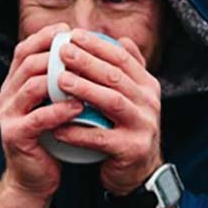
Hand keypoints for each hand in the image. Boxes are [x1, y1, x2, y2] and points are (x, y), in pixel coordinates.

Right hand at [0, 22, 85, 198]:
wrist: (34, 179)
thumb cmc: (49, 140)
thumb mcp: (51, 106)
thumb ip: (59, 82)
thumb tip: (84, 51)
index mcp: (13, 86)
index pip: (23, 51)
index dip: (43, 37)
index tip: (68, 31)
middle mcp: (5, 96)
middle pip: (27, 63)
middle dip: (55, 54)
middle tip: (81, 51)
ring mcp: (7, 116)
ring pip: (31, 86)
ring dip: (59, 79)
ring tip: (84, 77)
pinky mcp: (14, 136)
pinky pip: (38, 118)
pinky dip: (59, 111)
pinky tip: (79, 108)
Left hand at [51, 29, 163, 194]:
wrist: (137, 171)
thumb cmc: (125, 127)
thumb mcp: (132, 97)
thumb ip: (128, 70)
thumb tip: (120, 39)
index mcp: (148, 86)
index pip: (122, 58)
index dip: (98, 45)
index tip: (73, 35)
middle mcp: (150, 103)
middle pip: (115, 76)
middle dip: (88, 62)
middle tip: (62, 52)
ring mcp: (143, 126)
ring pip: (112, 102)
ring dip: (85, 89)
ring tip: (59, 80)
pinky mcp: (131, 149)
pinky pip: (100, 138)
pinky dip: (78, 131)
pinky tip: (57, 126)